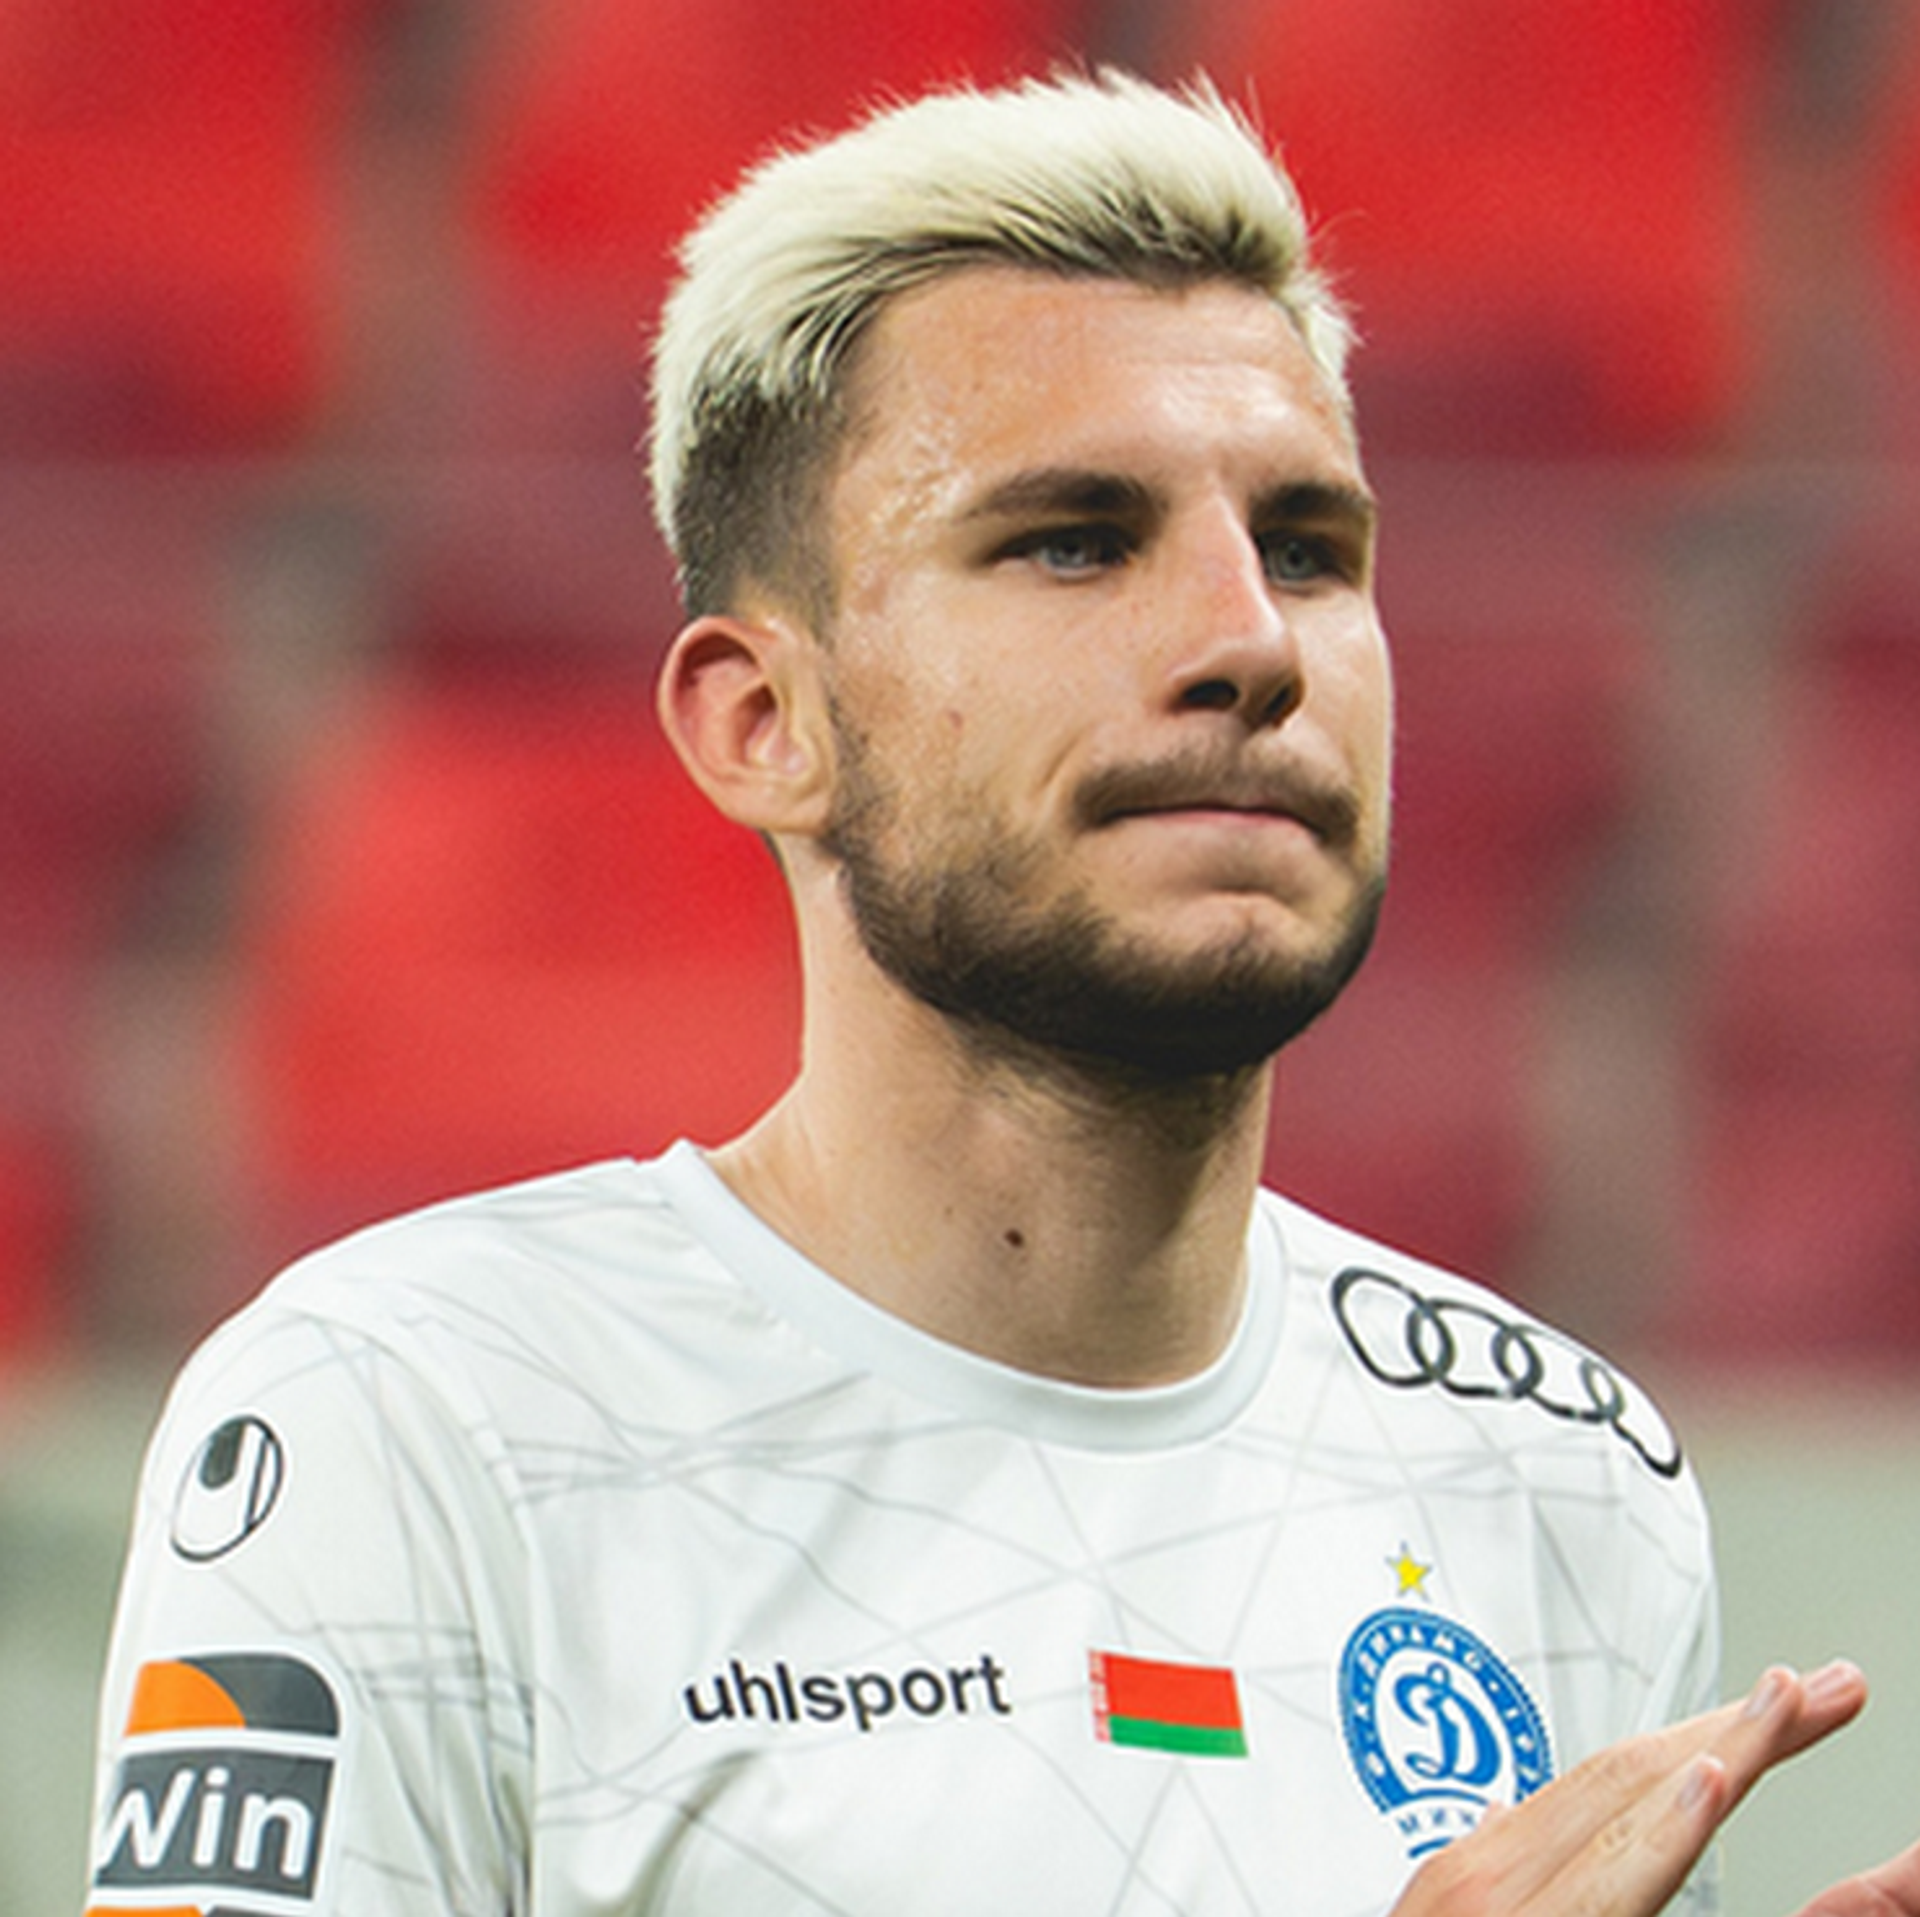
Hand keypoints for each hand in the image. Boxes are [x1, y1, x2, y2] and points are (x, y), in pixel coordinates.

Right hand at [1388, 1660, 1910, 1916]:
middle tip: (1835, 1690)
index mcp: (1487, 1865)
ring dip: (1726, 1747)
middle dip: (1741, 1726)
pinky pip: (1616, 1880)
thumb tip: (1509, 1808)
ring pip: (1634, 1804)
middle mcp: (1493, 1870)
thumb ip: (1491, 1861)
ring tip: (1793, 1702)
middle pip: (1635, 1774)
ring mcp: (1508, 1904)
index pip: (1616, 1776)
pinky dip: (1669, 1823)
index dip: (1703, 1734)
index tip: (1782, 1708)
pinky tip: (1714, 1783)